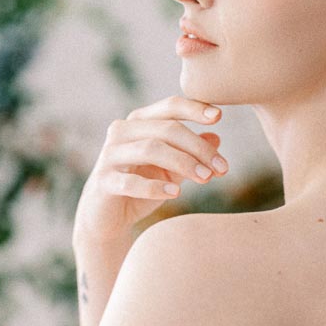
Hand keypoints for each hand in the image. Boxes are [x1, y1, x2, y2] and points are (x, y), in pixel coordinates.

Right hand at [73, 96, 226, 242]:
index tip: (219, 117)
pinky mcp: (103, 181)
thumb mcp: (169, 170)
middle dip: (198, 147)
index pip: (169, 107)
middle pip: (166, 129)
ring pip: (151, 149)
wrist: (106, 218)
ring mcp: (109, 156)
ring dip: (183, 163)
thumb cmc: (140, 188)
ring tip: (206, 178)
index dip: (194, 108)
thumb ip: (188, 154)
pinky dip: (155, 186)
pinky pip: (131, 181)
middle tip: (222, 167)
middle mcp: (121, 132)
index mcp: (138, 123)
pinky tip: (175, 192)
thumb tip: (216, 138)